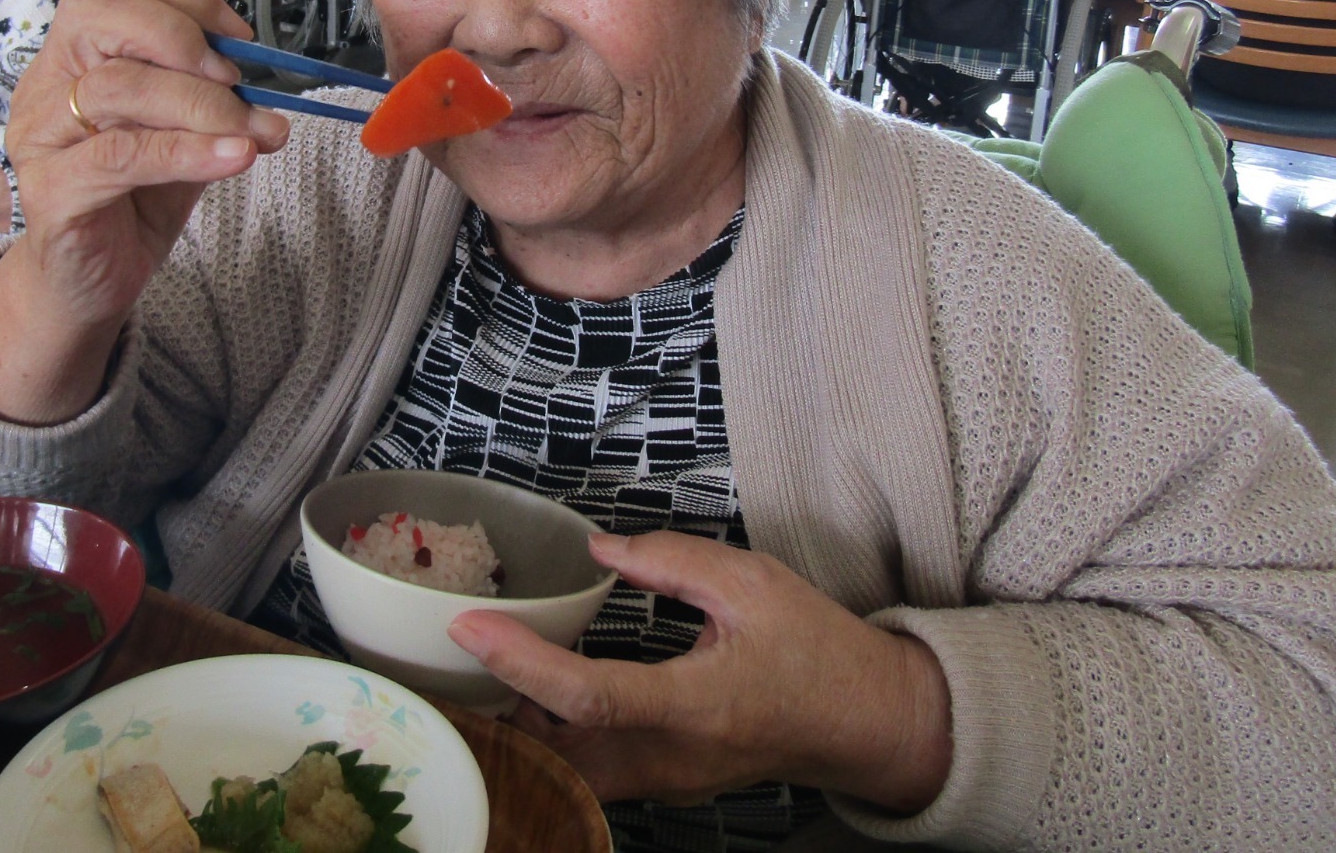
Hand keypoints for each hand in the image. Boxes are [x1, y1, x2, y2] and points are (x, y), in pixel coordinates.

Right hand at [4, 0, 289, 336]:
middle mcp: (46, 86)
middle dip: (179, 33)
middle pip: (95, 14)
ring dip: (202, 105)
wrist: (90, 285)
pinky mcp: (53, 192)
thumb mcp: (179, 126)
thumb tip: (225, 11)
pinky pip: (120, 156)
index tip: (238, 35)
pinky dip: (187, 151)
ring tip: (254, 132)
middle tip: (236, 77)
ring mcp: (43, 139)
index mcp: (73, 57)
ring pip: (115, 88)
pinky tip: (235, 156)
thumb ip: (198, 74)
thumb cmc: (132, 201)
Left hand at [448, 531, 951, 813]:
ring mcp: (667, 782)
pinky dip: (554, 735)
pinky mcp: (665, 784)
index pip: (588, 696)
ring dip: (524, 723)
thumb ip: (672, 561)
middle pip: (557, 749)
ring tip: (493, 660)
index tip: (470, 627)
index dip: (520, 663)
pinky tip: (540, 688)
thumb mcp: (754, 584)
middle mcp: (672, 759)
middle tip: (464, 647)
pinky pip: (592, 771)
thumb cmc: (821, 652)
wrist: (871, 723)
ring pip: (569, 769)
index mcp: (695, 706)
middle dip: (500, 706)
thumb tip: (600, 550)